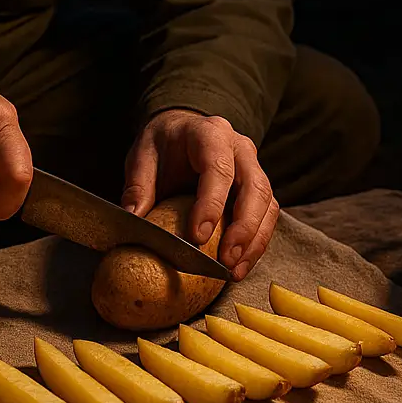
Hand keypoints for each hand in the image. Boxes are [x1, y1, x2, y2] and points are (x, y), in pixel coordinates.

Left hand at [121, 109, 279, 280]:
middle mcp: (240, 148)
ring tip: (234, 271)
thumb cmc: (164, 144)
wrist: (181, 131)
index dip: (212, 203)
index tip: (198, 236)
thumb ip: (138, 185)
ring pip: (267, 205)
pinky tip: (239, 266)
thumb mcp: (143, 155)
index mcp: (210, 134)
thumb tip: (134, 218)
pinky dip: (256, 244)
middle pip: (255, 187)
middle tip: (225, 260)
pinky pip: (267, 217)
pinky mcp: (258, 190)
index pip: (218, 168)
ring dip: (254, 241)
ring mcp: (254, 168)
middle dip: (243, 228)